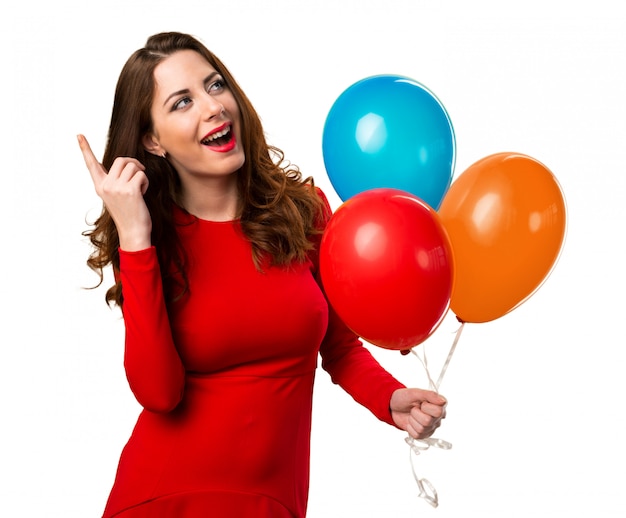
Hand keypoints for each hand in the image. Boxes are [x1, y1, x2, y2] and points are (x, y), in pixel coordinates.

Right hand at [78, 134, 151, 250]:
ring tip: (140, 188)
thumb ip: (115, 181)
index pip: (91, 164)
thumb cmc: (129, 214)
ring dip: (141, 174)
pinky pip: (141, 174)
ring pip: (133, 166)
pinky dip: (145, 181)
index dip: (85, 149)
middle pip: (121, 159)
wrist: (133, 232)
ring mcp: (117, 188)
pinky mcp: (130, 190)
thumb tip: (126, 164)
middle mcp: (106, 186)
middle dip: (133, 163)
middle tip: (139, 172)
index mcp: (100, 186)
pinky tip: (143, 193)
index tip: (79, 135)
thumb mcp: (116, 196)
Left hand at [390, 388, 446, 439]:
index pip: (438, 412)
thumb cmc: (405, 397)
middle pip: (428, 421)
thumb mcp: (416, 392)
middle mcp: (437, 417)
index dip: (426, 407)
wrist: (394, 406)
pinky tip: (411, 422)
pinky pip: (417, 435)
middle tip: (414, 408)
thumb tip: (443, 401)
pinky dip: (410, 428)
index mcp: (439, 405)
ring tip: (412, 414)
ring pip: (421, 429)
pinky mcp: (424, 434)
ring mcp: (431, 427)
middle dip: (416, 413)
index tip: (421, 403)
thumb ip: (430, 395)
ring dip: (412, 420)